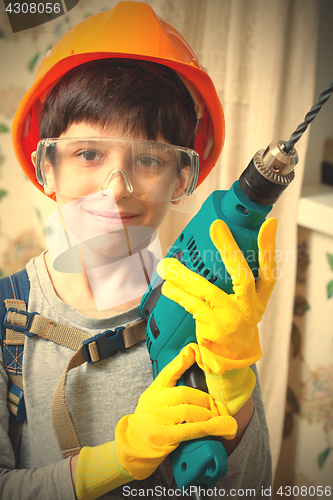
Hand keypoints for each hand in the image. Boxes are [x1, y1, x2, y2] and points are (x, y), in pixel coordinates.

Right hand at [75, 344, 236, 499]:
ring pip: (190, 411)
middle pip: (185, 393)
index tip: (194, 350)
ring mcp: (159, 419)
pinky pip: (191, 429)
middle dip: (205, 399)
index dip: (182, 361)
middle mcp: (154, 402)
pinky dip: (208, 427)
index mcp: (155, 390)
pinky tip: (219, 427)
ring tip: (217, 417)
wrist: (135, 444)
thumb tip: (191, 354)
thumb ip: (173, 382)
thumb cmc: (151, 418)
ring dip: (209, 414)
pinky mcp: (164, 436)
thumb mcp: (157, 396)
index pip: (168, 372)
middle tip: (216, 405)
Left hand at [157, 218, 276, 412]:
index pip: (269, 268)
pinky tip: (167, 287)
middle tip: (217, 226)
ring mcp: (231, 318)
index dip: (269, 246)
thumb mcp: (245, 302)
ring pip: (206, 291)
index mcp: (260, 297)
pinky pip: (192, 306)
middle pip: (242, 274)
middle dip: (229, 248)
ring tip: (167, 264)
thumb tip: (217, 250)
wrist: (232, 359)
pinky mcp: (214, 328)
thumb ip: (238, 280)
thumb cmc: (234, 322)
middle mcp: (250, 306)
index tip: (269, 224)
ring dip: (184, 276)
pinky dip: (177, 295)